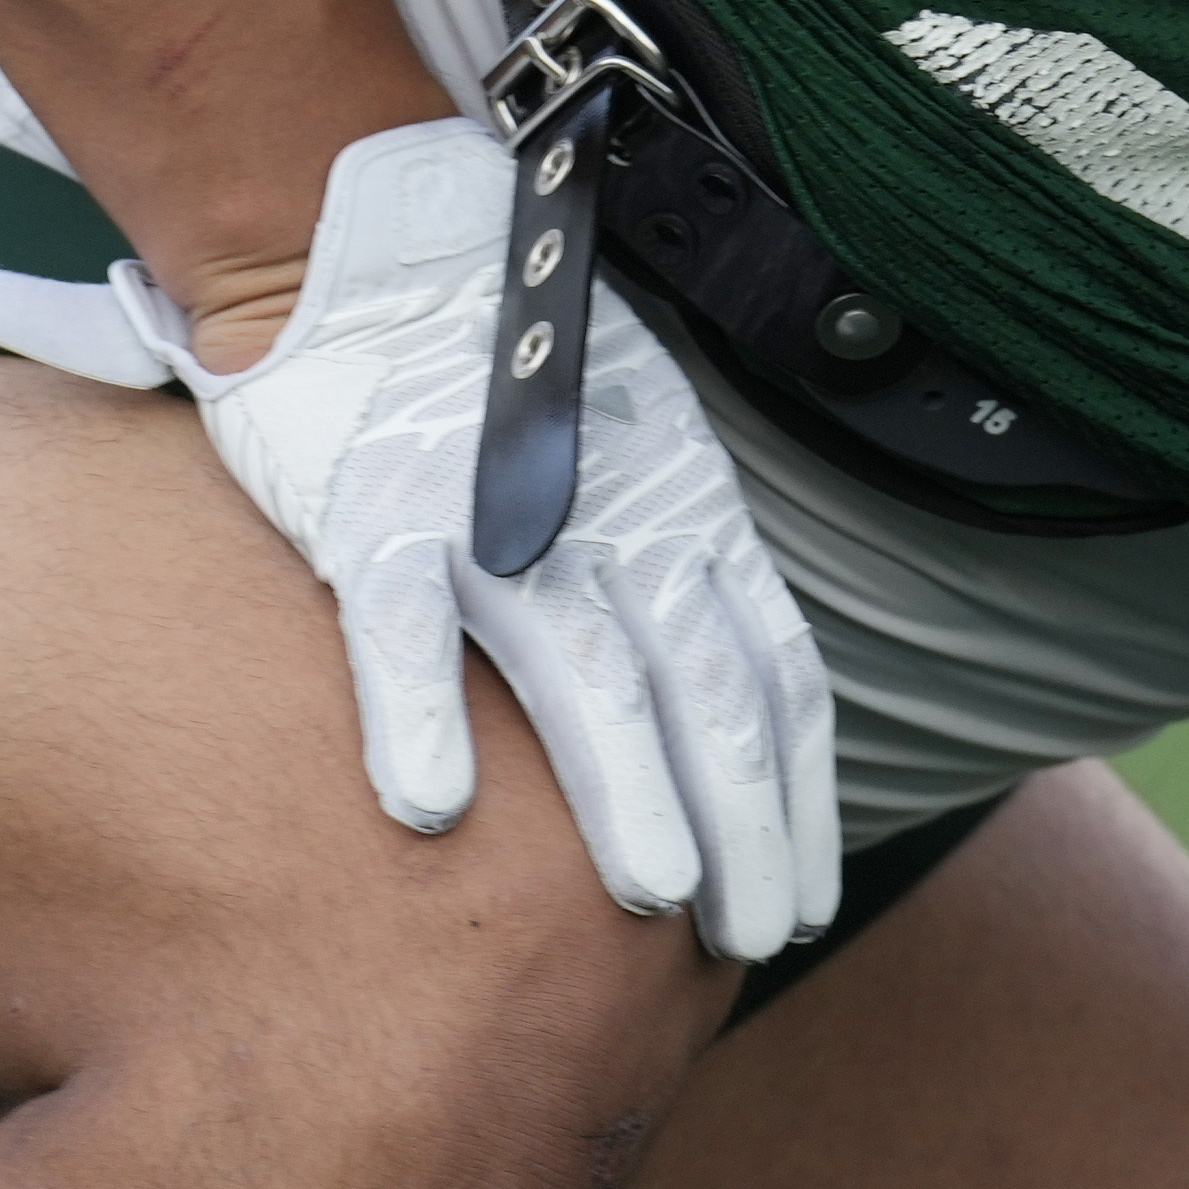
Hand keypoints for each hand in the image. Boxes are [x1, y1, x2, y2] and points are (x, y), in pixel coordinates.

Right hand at [148, 121, 843, 960]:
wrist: (382, 249)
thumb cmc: (514, 376)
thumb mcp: (640, 464)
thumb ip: (675, 573)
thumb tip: (718, 710)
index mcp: (688, 514)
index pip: (770, 674)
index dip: (797, 795)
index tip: (809, 904)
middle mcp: (615, 520)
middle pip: (701, 689)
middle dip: (738, 822)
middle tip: (754, 939)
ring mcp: (498, 517)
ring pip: (583, 667)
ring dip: (622, 786)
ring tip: (651, 896)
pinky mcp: (379, 507)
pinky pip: (404, 621)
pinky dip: (420, 711)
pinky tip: (429, 810)